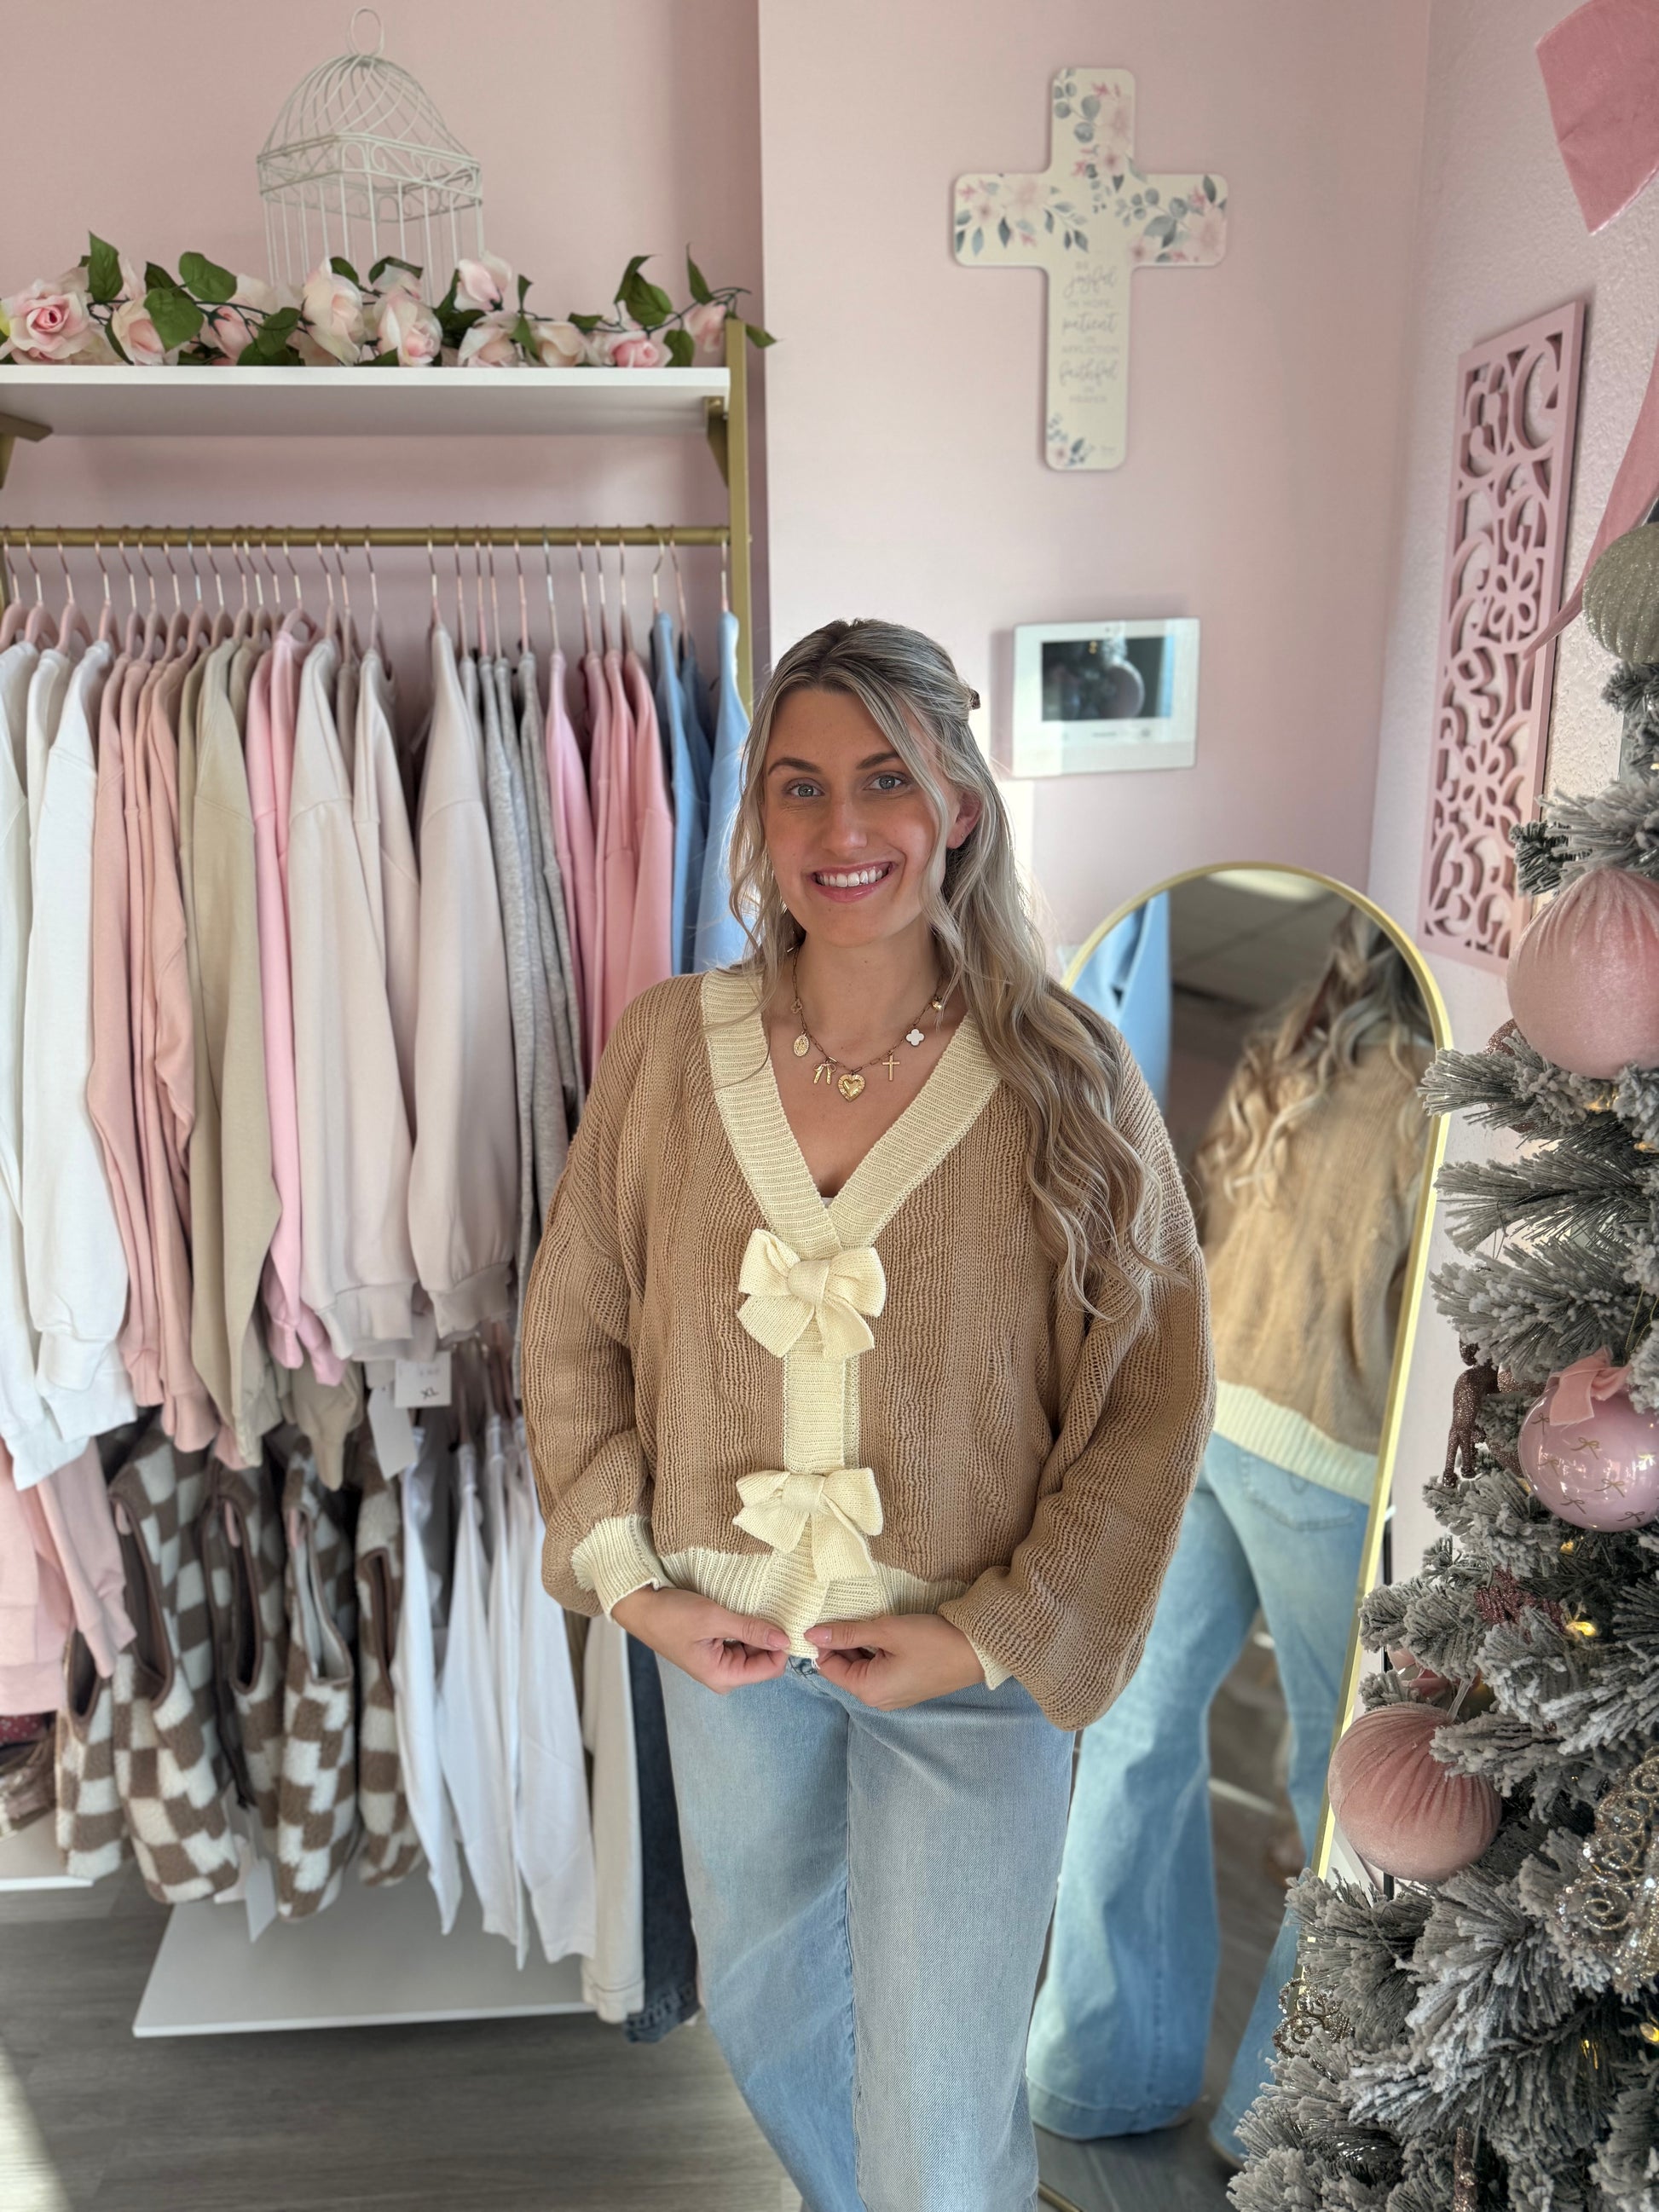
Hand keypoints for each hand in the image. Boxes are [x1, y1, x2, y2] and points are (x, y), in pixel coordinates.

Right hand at [612, 1585, 789, 1693]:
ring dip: (757, 1630)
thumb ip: (750, 1630)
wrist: (641, 1608)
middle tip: (771, 1608)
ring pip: (753, 1649)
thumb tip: (784, 1639)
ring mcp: (719, 1664)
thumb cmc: (671, 1615)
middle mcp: (723, 1676)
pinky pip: (741, 1642)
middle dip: (769, 1637)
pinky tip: (742, 1611)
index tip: (787, 1620)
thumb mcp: (714, 1619)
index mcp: (723, 1676)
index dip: (782, 1646)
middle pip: (763, 1660)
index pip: (770, 1669)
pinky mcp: (714, 1651)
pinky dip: (745, 1628)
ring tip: (754, 1607)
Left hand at [803, 1612, 984, 1710]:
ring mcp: (892, 1696)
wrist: (975, 1652)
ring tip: (869, 1620)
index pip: (828, 1667)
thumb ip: (847, 1632)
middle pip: (844, 1668)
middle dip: (843, 1642)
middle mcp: (877, 1699)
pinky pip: (878, 1670)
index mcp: (868, 1690)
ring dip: (860, 1645)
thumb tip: (811, 1634)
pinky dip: (875, 1651)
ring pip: (861, 1667)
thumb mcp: (887, 1631)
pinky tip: (883, 1632)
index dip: (825, 1641)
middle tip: (853, 1613)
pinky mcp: (904, 1687)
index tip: (830, 1615)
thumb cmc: (931, 1641)